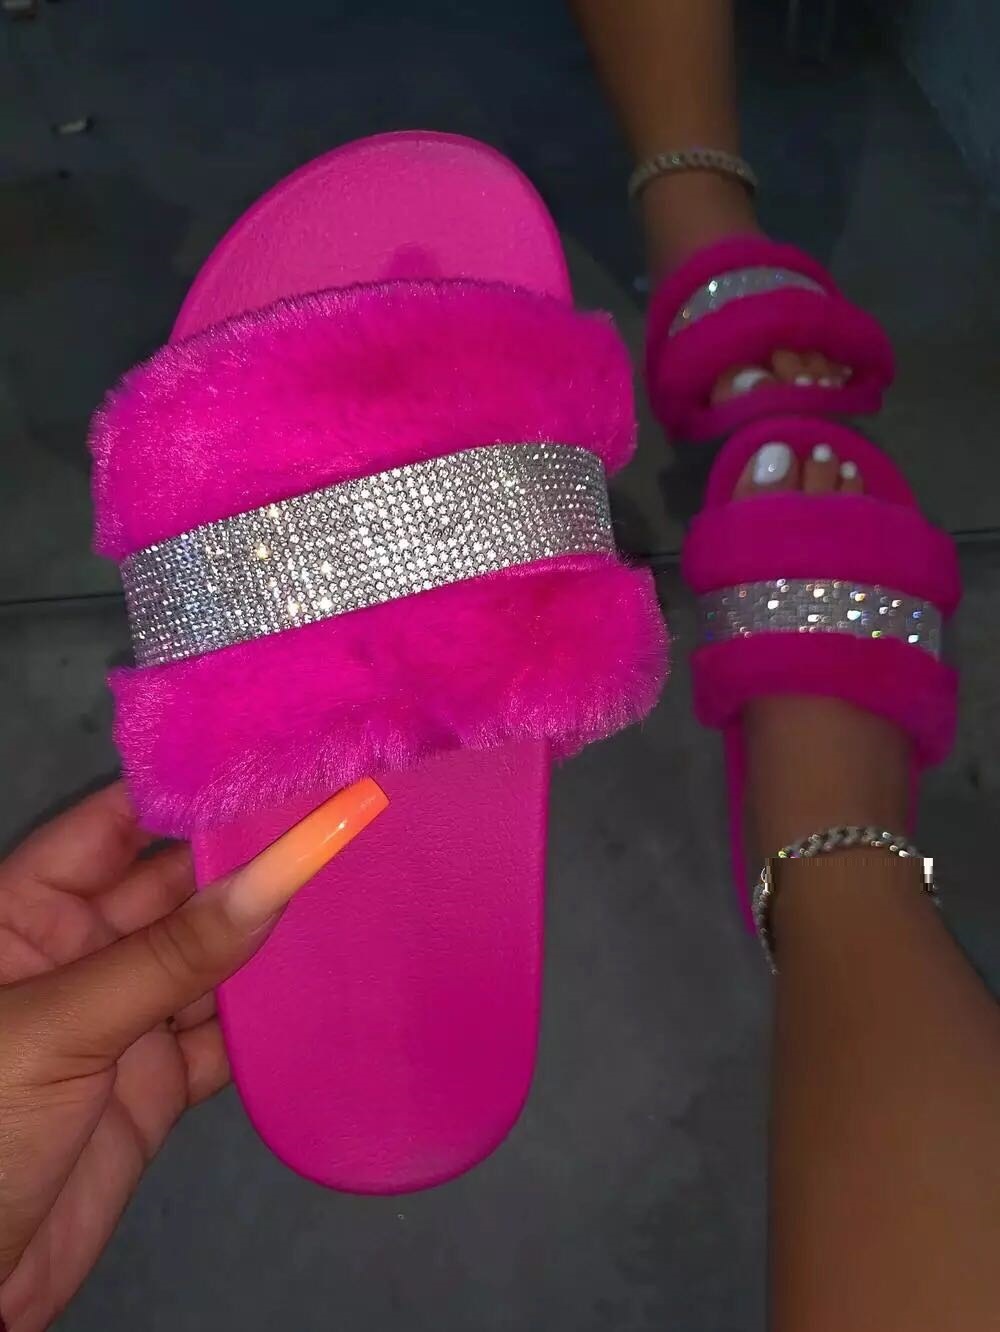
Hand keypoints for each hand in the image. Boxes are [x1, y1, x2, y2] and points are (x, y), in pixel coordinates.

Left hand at [0, 778, 385, 1331]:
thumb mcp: (60, 1030)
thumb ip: (171, 958)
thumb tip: (277, 877)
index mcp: (20, 916)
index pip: (110, 827)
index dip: (184, 792)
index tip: (269, 758)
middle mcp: (75, 956)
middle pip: (171, 890)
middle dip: (244, 859)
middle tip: (336, 817)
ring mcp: (119, 1022)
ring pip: (206, 961)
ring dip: (269, 936)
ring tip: (352, 885)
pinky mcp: (154, 1086)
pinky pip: (222, 1035)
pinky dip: (270, 1018)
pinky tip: (325, 984)